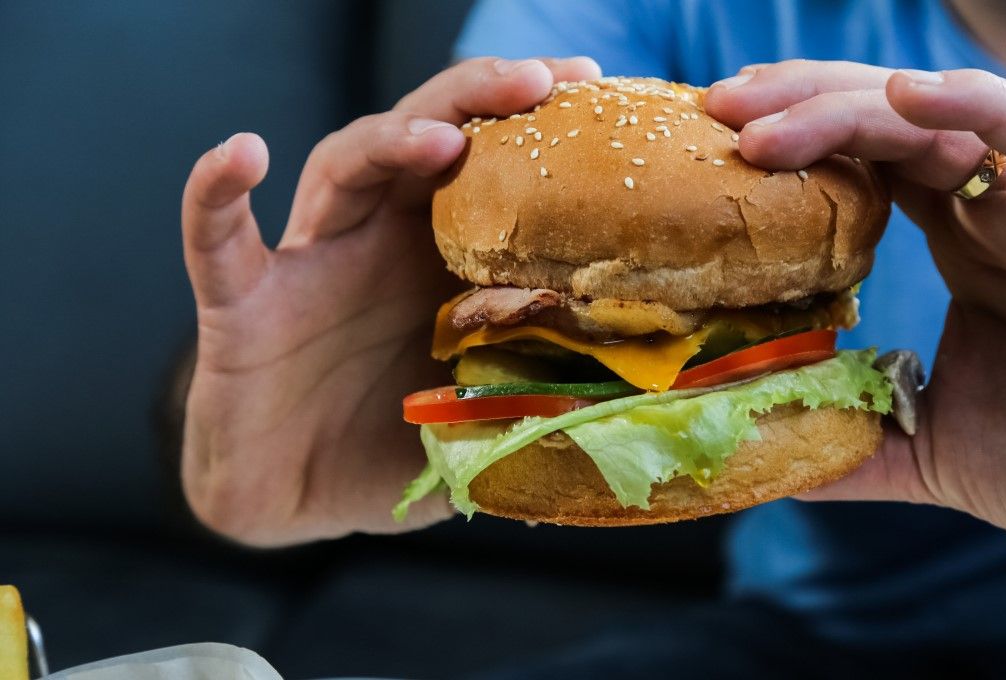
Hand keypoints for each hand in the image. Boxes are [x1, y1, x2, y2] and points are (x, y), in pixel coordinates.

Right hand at [181, 56, 600, 545]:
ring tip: (442, 134)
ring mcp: (310, 264)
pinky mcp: (241, 303)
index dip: (540, 131)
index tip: (597, 92)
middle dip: (480, 100)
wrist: (288, 499)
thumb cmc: (386, 448)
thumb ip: (539, 404)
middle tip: (542, 79)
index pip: (492, 173)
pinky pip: (216, 238)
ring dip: (389, 140)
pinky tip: (241, 153)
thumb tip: (631, 413)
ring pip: (344, 168)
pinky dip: (217, 193)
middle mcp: (380, 243)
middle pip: (426, 140)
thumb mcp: (479, 423)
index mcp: (441, 263)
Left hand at [707, 61, 1005, 558]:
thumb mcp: (929, 450)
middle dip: (798, 105)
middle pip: (886, 125)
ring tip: (764, 122)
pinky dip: (980, 109)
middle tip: (716, 106)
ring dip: (850, 109)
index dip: (793, 146)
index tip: (712, 146)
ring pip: (944, 122)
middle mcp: (998, 214)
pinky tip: (909, 95)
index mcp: (961, 247)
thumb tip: (758, 452)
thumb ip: (849, 440)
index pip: (863, 166)